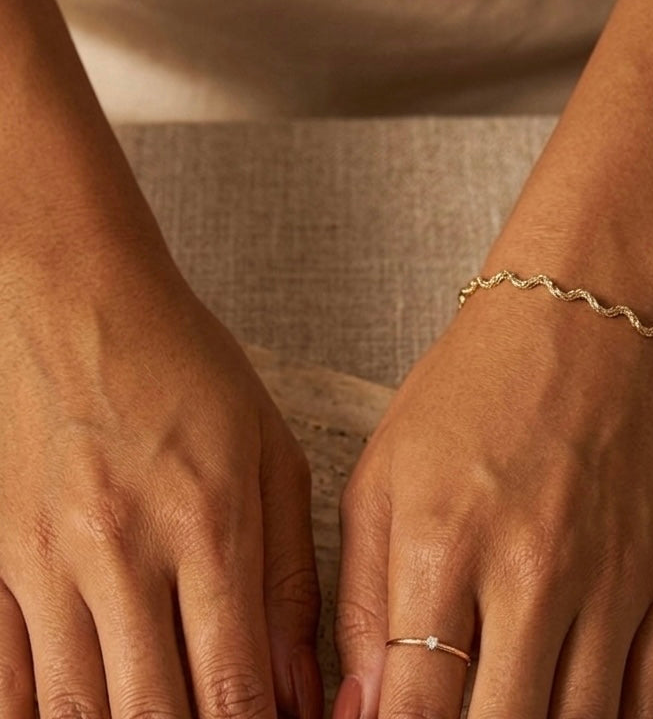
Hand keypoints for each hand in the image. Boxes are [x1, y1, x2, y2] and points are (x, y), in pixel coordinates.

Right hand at [0, 247, 322, 718]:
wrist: (77, 301)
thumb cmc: (187, 368)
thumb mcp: (270, 454)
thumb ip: (289, 576)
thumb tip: (297, 688)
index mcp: (209, 525)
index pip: (235, 687)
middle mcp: (124, 554)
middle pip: (155, 717)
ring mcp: (48, 563)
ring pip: (78, 714)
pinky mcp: (0, 561)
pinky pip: (8, 681)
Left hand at [333, 288, 652, 717]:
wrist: (583, 325)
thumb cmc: (471, 394)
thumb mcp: (380, 478)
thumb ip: (362, 601)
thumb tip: (360, 710)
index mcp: (440, 543)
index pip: (411, 711)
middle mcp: (531, 571)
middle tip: (448, 715)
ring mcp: (611, 580)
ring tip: (502, 703)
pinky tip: (570, 713)